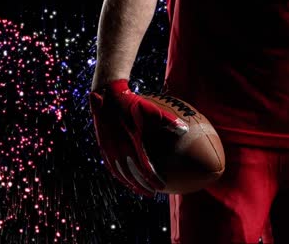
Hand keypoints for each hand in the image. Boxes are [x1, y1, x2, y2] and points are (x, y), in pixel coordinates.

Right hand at [89, 79, 187, 195]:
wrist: (108, 96)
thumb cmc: (132, 102)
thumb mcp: (151, 109)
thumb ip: (168, 120)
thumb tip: (185, 130)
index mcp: (131, 142)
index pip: (143, 166)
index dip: (152, 179)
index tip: (161, 186)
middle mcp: (119, 148)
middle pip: (131, 174)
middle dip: (141, 186)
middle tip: (152, 193)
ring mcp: (109, 148)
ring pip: (119, 172)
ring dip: (130, 183)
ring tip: (140, 190)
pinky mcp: (103, 146)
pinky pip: (111, 166)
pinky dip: (119, 175)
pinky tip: (125, 179)